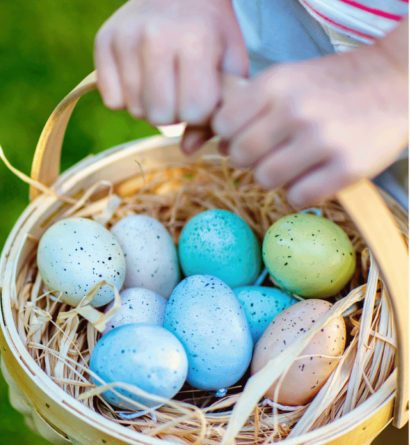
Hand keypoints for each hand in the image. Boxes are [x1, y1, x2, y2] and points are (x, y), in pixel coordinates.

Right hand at [94, 0, 247, 129]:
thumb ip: (218, 109)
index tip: (203, 96)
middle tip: (180, 93)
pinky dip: (127, 98)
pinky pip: (112, 101)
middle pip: (159, 116)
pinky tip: (141, 78)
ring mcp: (126, 39)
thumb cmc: (210, 28)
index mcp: (195, 40)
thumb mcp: (229, 61)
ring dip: (150, 106)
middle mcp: (156, 38)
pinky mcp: (104, 42)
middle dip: (173, 113)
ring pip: (134, 110)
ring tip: (162, 84)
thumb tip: (188, 150)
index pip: (192, 111)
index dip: (200, 112)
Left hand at [212, 22, 408, 206]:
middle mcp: (296, 111)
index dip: (231, 135)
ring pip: (265, 180)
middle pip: (242, 156)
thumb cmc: (331, 84)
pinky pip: (298, 197)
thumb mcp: (287, 79)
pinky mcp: (347, 168)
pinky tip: (313, 176)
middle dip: (252, 158)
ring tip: (294, 163)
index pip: (224, 126)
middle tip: (273, 151)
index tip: (248, 134)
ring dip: (275, 177)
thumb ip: (250, 107)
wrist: (397, 79)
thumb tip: (220, 146)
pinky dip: (300, 192)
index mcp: (276, 85)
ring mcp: (323, 141)